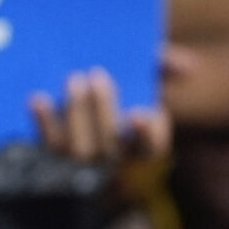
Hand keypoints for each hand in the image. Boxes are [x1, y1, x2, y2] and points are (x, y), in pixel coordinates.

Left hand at [29, 69, 168, 163]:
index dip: (148, 134)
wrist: (78, 93)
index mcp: (142, 144)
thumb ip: (165, 67)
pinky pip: (49, 145)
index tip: (140, 112)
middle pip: (112, 144)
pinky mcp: (52, 157)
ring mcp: (83, 161)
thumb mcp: (143, 75)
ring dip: (77, 115)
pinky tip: (39, 98)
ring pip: (80, 148)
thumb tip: (189, 66)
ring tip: (74, 80)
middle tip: (98, 76)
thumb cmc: (119, 86)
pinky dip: (44, 123)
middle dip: (104, 110)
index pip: (152, 149)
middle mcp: (114, 158)